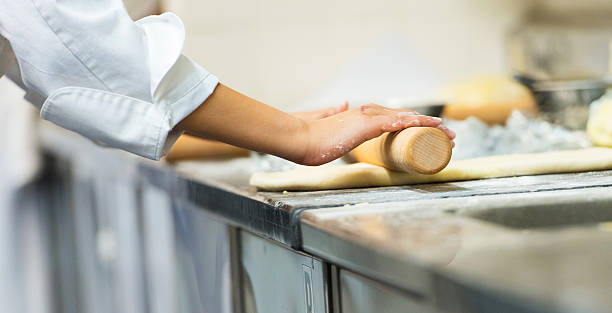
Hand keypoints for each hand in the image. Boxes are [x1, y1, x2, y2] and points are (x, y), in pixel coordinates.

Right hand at [177, 84, 453, 166]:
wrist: (299, 139)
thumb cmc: (308, 137)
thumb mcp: (324, 124)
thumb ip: (332, 113)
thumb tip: (342, 103)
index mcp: (359, 116)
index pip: (393, 118)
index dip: (412, 122)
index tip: (428, 131)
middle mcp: (367, 113)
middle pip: (405, 117)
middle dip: (429, 125)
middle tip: (448, 135)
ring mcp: (367, 117)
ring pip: (406, 118)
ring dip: (429, 125)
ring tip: (449, 134)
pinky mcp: (366, 123)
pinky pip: (396, 122)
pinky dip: (415, 122)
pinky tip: (430, 125)